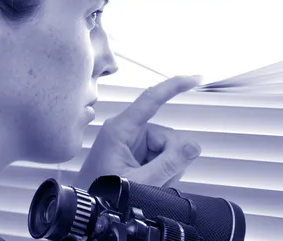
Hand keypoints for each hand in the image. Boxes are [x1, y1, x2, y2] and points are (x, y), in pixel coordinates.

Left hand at [74, 76, 201, 189]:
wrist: (88, 204)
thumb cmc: (100, 190)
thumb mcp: (139, 181)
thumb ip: (168, 165)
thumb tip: (192, 146)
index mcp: (120, 129)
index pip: (151, 99)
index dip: (174, 86)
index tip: (194, 78)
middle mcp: (126, 130)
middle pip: (167, 136)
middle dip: (171, 159)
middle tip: (156, 179)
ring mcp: (131, 140)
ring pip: (167, 149)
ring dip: (166, 168)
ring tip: (147, 181)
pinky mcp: (134, 150)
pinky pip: (160, 156)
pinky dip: (161, 171)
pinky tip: (148, 180)